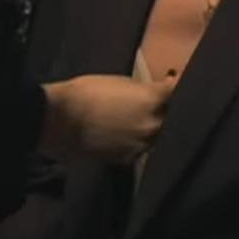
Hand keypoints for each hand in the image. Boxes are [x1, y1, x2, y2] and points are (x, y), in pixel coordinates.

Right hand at [39, 75, 174, 163]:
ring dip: (153, 127)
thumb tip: (156, 92)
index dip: (180, 84)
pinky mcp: (127, 159)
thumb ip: (143, 90)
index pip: (178, 90)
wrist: (59, 120)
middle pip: (172, 117)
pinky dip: (138, 140)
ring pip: (157, 135)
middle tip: (160, 101)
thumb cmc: (87, 92)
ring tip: (141, 119)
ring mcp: (142, 145)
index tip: (177, 79)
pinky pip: (140, 147)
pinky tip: (127, 133)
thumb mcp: (120, 82)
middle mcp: (153, 125)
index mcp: (153, 101)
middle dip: (168, 109)